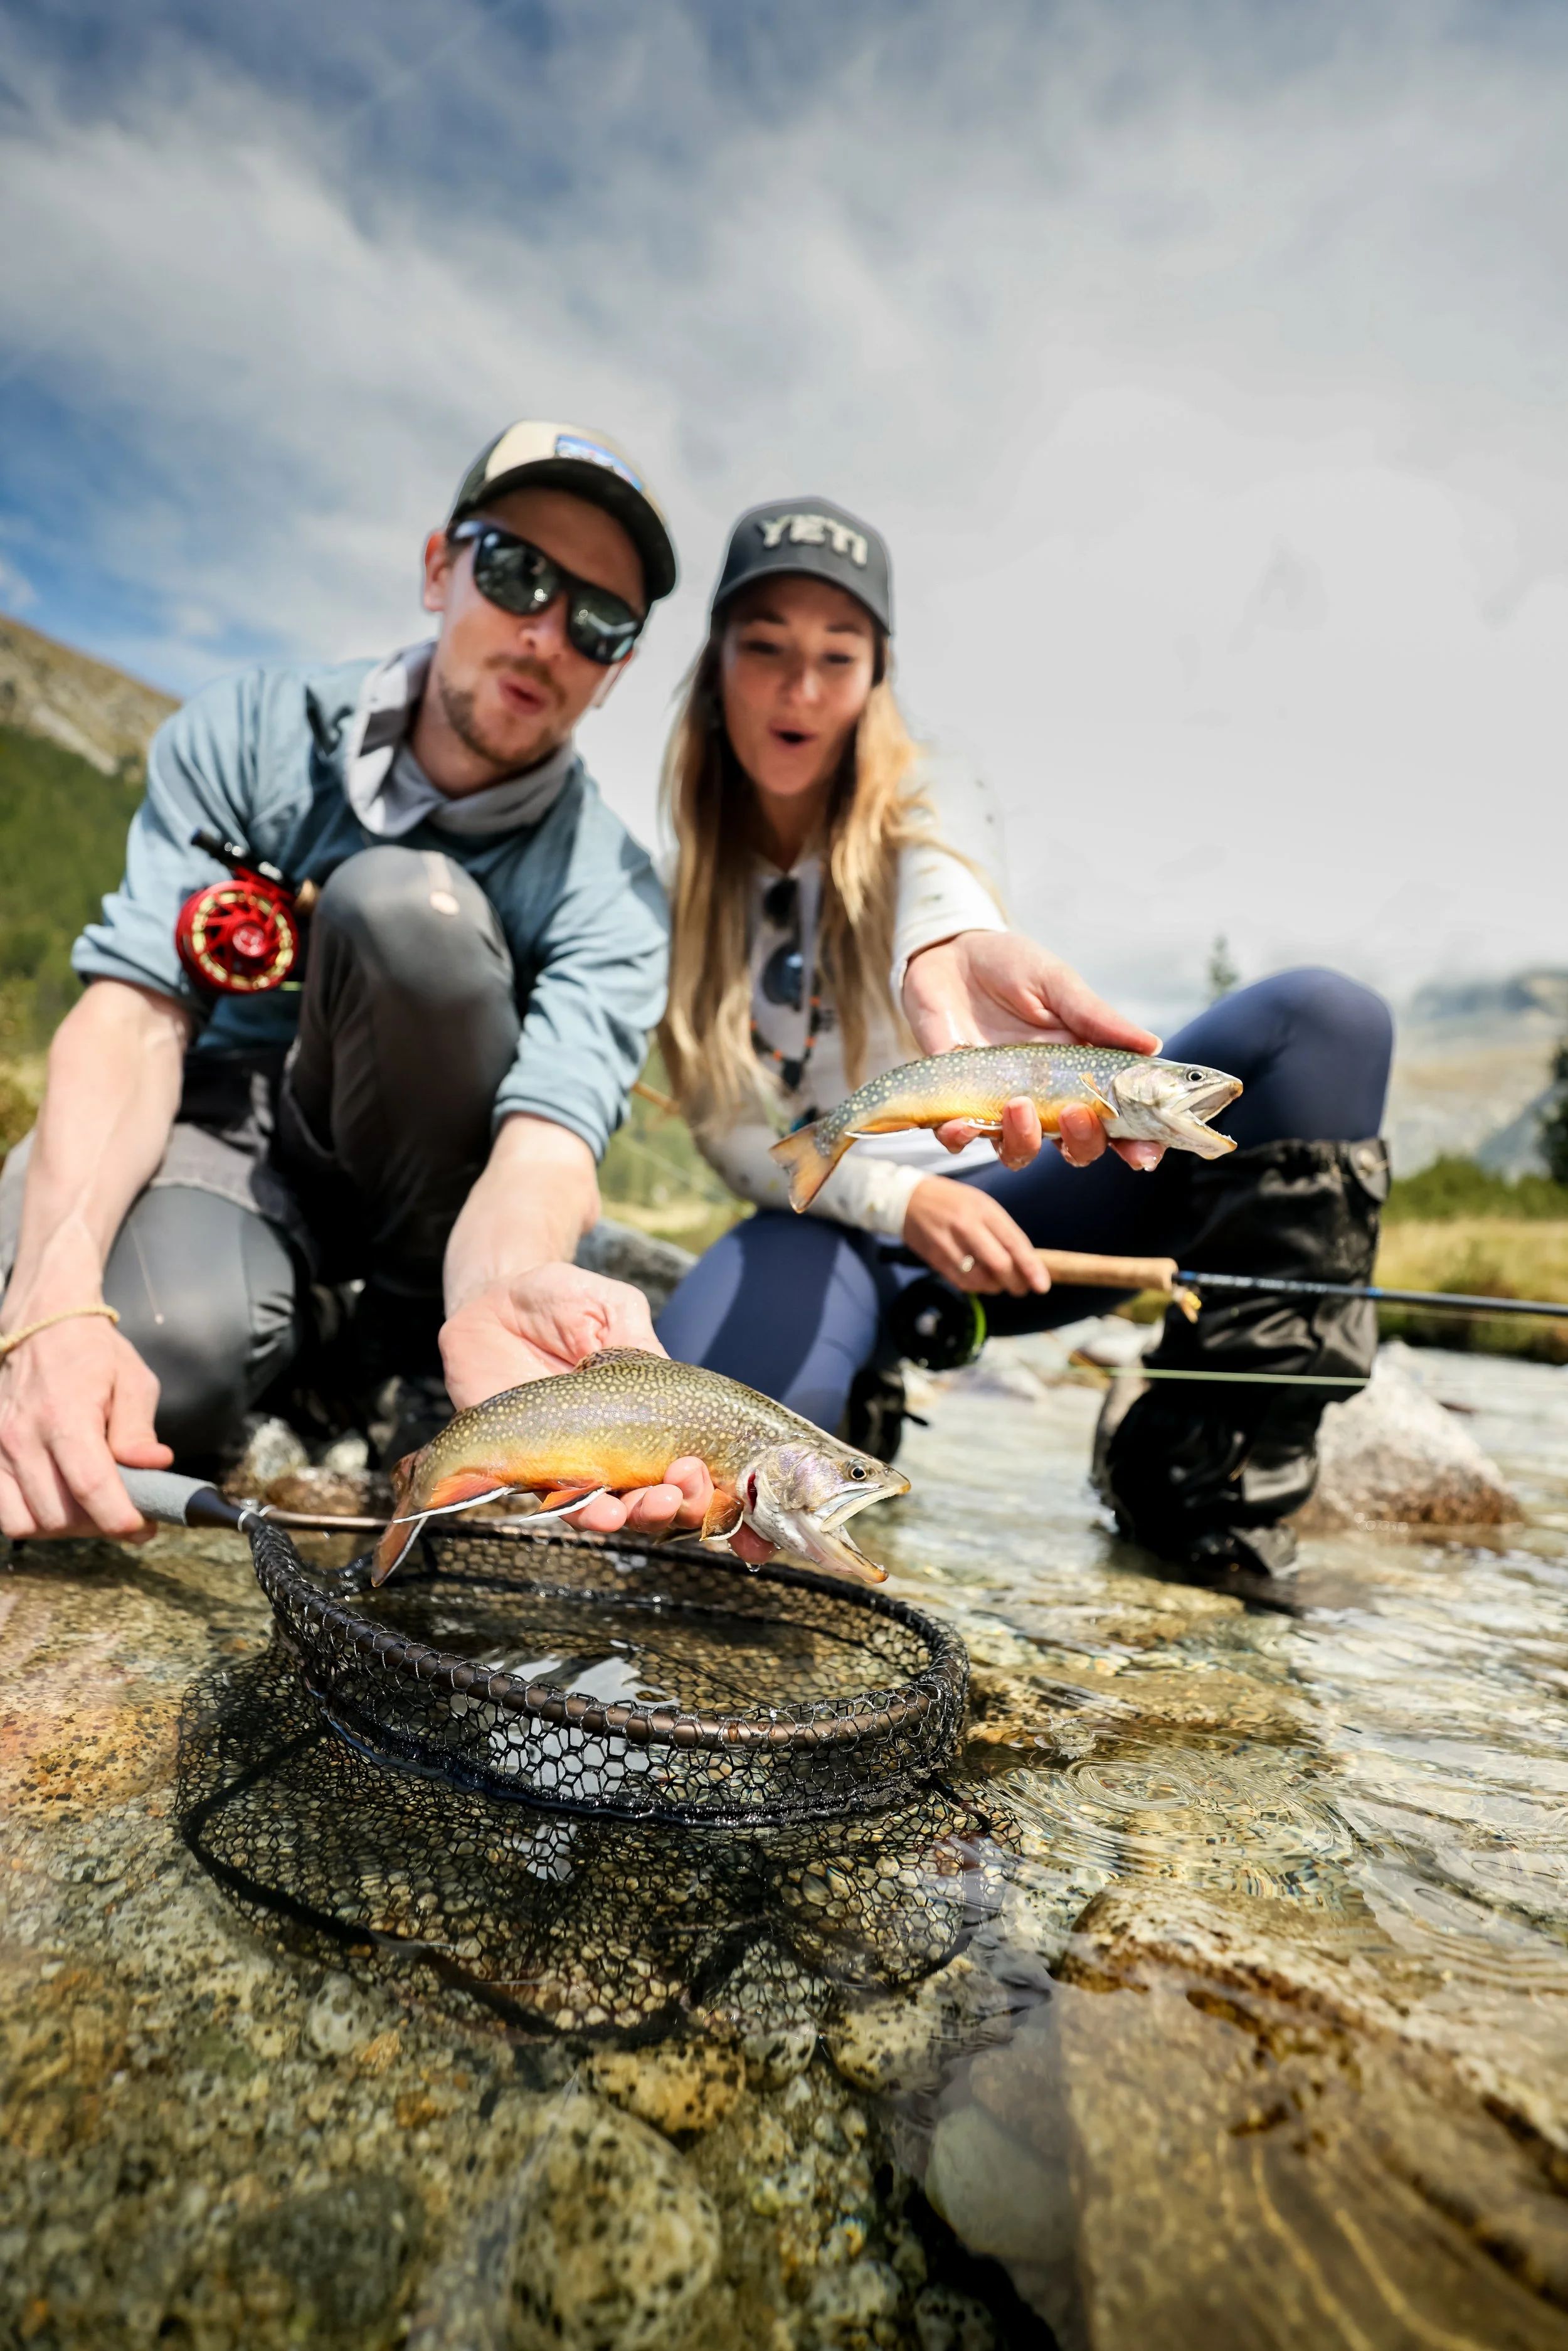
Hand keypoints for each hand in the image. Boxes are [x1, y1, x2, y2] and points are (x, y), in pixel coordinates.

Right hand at [0, 1315, 169, 1540]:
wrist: (42, 1326)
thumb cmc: (93, 1355)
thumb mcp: (132, 1382)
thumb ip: (138, 1431)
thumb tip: (153, 1466)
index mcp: (66, 1415)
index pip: (90, 1486)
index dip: (119, 1518)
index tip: (143, 1527)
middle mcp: (24, 1436)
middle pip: (58, 1514)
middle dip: (99, 1525)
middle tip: (126, 1514)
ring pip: (26, 1522)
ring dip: (64, 1528)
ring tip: (92, 1510)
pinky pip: (3, 1512)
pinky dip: (31, 1519)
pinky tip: (59, 1503)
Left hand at [438, 1263, 772, 1560]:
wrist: (495, 1297)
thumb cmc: (562, 1301)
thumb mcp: (614, 1308)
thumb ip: (640, 1341)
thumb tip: (666, 1375)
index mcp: (653, 1417)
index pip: (694, 1464)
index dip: (722, 1488)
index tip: (737, 1488)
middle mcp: (621, 1450)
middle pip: (663, 1499)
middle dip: (685, 1504)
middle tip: (687, 1484)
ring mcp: (578, 1464)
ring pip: (618, 1512)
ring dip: (640, 1516)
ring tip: (654, 1503)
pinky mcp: (531, 1469)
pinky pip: (559, 1504)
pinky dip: (583, 1513)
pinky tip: (602, 1510)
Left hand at [902, 931, 1165, 1171]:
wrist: (948, 954)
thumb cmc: (1010, 965)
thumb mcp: (1057, 984)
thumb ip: (1097, 1019)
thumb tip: (1153, 1046)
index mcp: (1080, 1070)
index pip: (1114, 1118)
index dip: (1133, 1142)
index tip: (1144, 1153)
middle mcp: (1044, 1096)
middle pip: (1074, 1146)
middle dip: (1082, 1143)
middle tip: (1077, 1115)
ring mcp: (999, 1102)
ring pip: (1019, 1151)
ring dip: (1023, 1142)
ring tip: (1017, 1106)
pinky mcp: (956, 1100)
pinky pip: (960, 1138)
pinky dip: (960, 1139)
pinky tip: (960, 1124)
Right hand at [902, 1176, 1051, 1296]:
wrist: (907, 1198)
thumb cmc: (952, 1202)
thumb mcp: (982, 1205)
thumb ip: (1002, 1231)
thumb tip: (1025, 1263)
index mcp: (984, 1209)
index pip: (1014, 1242)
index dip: (1031, 1267)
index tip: (1042, 1286)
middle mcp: (967, 1225)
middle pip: (999, 1264)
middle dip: (1015, 1283)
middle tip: (1021, 1289)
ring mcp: (948, 1242)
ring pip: (980, 1279)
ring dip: (995, 1287)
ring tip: (998, 1283)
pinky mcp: (934, 1258)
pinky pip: (961, 1283)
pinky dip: (975, 1287)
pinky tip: (979, 1281)